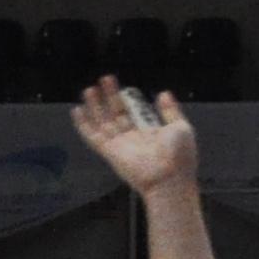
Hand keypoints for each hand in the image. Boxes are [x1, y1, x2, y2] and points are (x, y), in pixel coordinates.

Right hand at [69, 77, 197, 194]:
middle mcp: (134, 140)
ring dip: (95, 106)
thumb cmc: (179, 157)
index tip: (124, 87)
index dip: (128, 100)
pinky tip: (77, 111)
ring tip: (89, 90)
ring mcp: (121, 146)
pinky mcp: (110, 153)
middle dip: (110, 97)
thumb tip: (164, 94)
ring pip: (103, 123)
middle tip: (105, 79)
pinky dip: (83, 124)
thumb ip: (171, 110)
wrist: (169, 179)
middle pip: (117, 114)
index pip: (135, 113)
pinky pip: (93, 137)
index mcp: (151, 134)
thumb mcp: (181, 127)